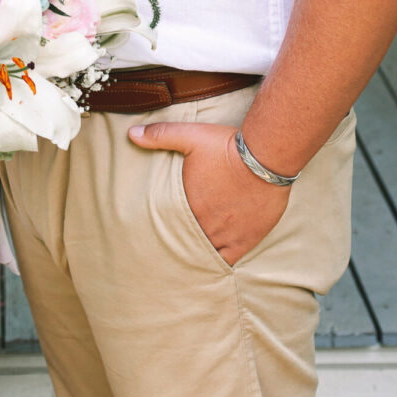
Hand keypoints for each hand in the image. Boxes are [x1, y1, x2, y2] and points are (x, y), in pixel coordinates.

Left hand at [128, 121, 289, 266]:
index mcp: (186, 203)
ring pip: (203, 253)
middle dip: (177, 242)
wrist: (264, 158)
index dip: (162, 227)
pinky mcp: (245, 239)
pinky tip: (212, 263)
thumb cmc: (227, 147)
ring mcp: (224, 234)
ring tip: (188, 257)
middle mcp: (203, 223)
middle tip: (169, 248)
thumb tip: (132, 133)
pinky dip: (218, 262)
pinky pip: (227, 260)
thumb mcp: (190, 136)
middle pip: (183, 240)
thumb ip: (160, 135)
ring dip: (196, 252)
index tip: (155, 231)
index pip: (166, 223)